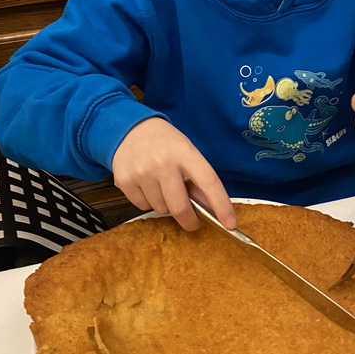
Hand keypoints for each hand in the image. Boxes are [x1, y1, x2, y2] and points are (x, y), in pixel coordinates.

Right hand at [111, 117, 235, 230]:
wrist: (130, 129)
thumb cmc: (165, 143)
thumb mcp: (187, 152)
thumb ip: (199, 179)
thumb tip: (213, 210)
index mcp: (185, 153)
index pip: (208, 182)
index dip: (221, 205)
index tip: (230, 224)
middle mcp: (163, 163)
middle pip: (180, 207)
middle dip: (189, 220)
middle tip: (192, 222)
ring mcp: (142, 173)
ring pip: (161, 210)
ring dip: (166, 206)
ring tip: (162, 187)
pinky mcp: (124, 181)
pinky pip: (142, 207)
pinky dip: (149, 202)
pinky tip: (147, 185)